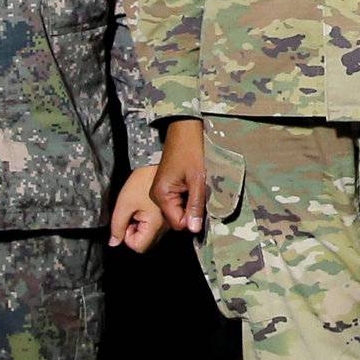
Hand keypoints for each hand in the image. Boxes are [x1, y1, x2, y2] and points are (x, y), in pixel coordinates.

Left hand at [109, 166, 165, 252]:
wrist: (156, 165)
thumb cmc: (141, 183)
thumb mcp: (124, 204)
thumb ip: (117, 226)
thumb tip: (114, 243)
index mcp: (156, 225)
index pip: (139, 247)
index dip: (128, 236)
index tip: (128, 220)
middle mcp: (165, 227)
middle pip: (145, 243)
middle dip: (134, 232)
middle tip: (132, 214)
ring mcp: (168, 222)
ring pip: (150, 236)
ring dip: (140, 227)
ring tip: (138, 209)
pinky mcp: (168, 216)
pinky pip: (155, 228)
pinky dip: (147, 222)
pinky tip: (144, 207)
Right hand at [150, 117, 210, 234]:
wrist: (184, 129)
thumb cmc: (191, 151)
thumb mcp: (197, 180)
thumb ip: (195, 205)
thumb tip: (194, 230)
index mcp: (161, 196)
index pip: (178, 223)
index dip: (192, 219)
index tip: (203, 207)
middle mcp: (157, 196)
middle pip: (177, 218)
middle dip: (192, 211)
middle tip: (203, 195)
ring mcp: (160, 191)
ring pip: (178, 209)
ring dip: (191, 204)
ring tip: (199, 188)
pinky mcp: (165, 186)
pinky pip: (177, 200)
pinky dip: (187, 197)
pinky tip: (194, 185)